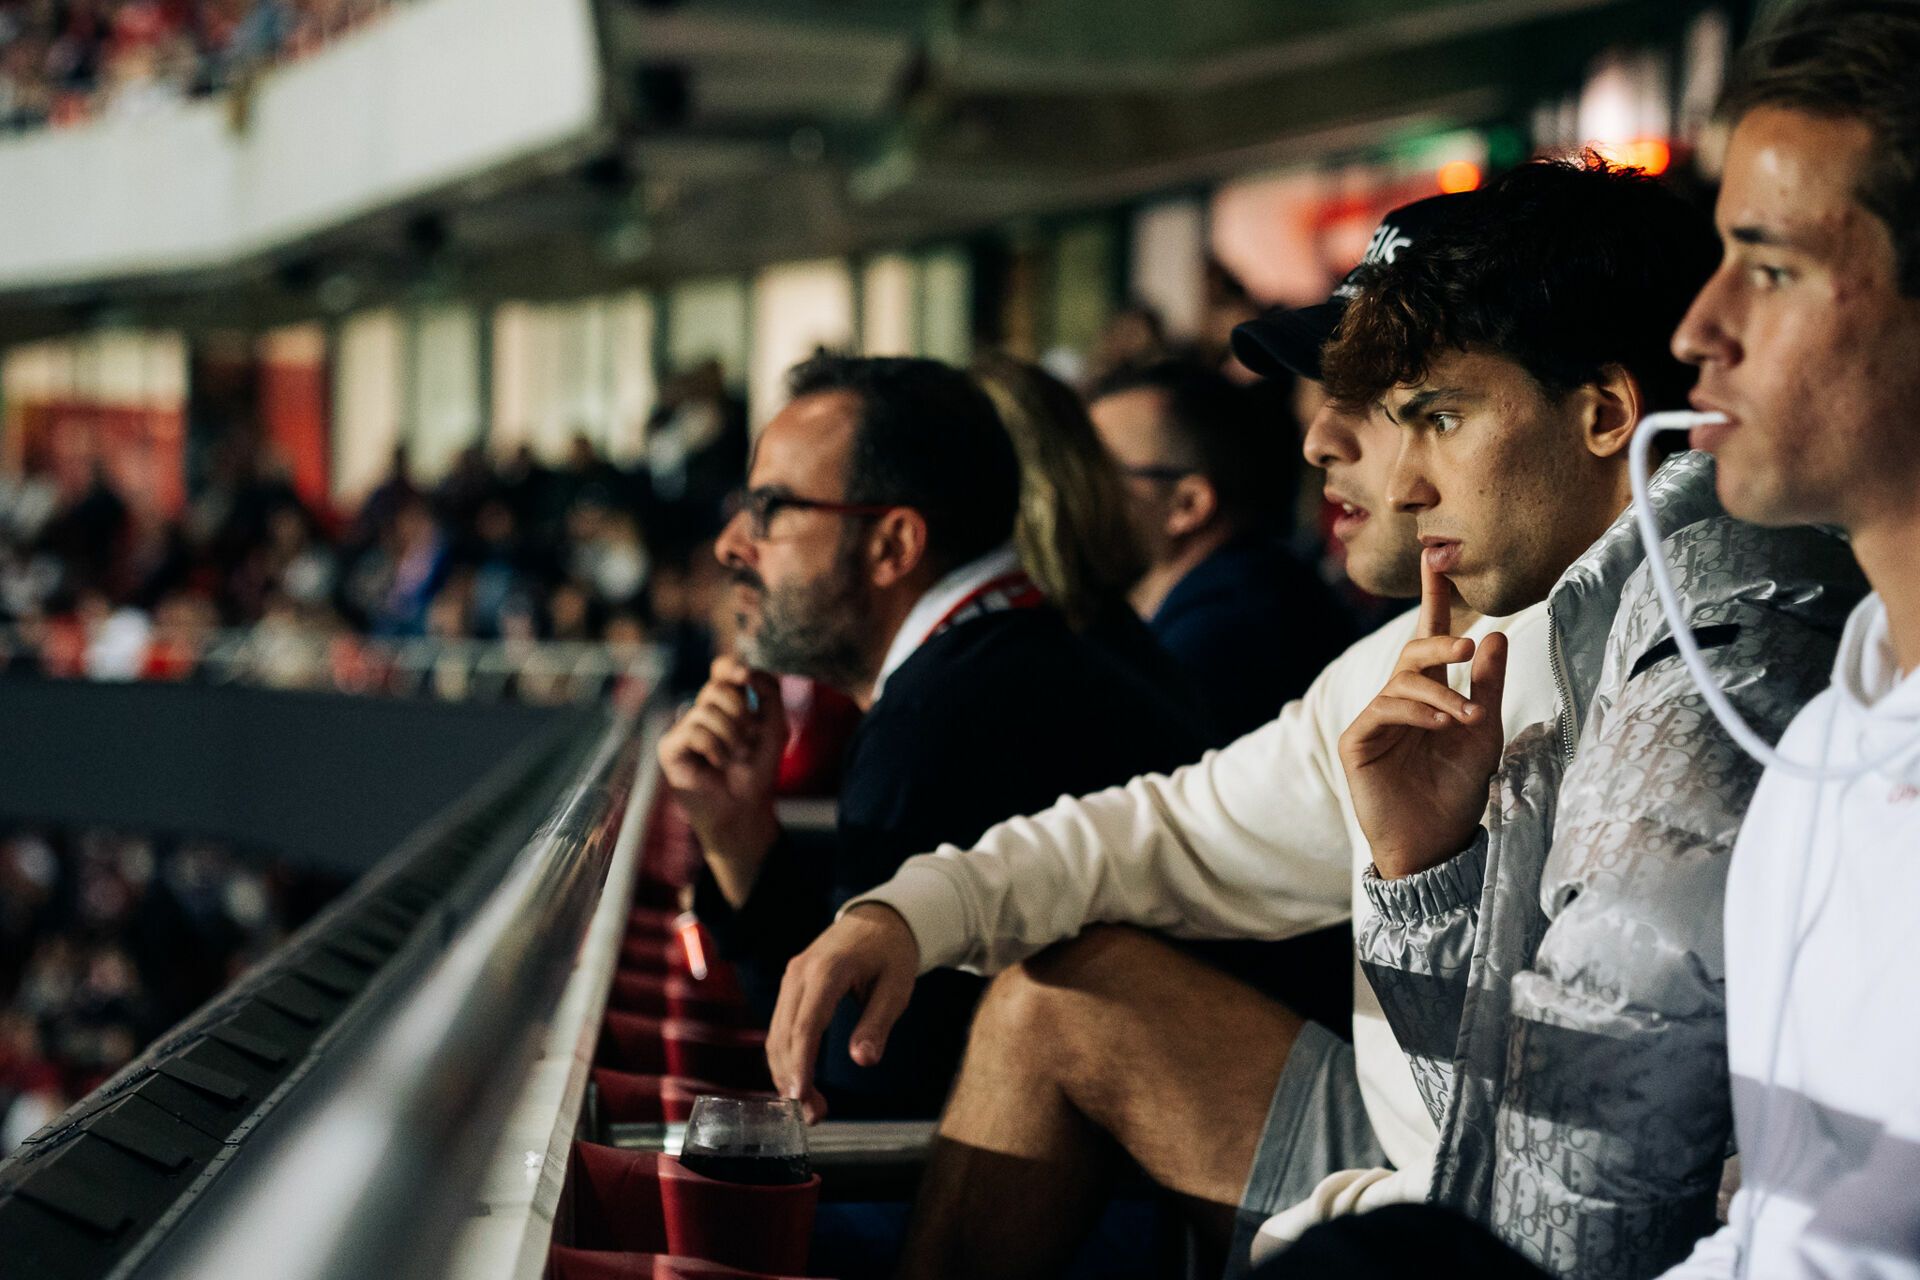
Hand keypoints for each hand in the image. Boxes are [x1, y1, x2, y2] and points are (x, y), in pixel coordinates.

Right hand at [658, 657, 785, 896]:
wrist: (745, 807)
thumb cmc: (758, 769)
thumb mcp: (774, 726)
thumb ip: (769, 693)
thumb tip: (746, 670)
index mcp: (726, 703)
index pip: (720, 669)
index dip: (730, 667)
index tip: (745, 678)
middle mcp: (702, 712)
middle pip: (716, 688)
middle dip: (741, 714)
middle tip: (747, 743)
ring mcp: (684, 728)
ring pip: (706, 711)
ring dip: (731, 738)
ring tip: (734, 758)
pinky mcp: (670, 747)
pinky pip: (694, 732)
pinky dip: (714, 749)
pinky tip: (717, 765)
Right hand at [765, 904, 920, 1123]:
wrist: (878, 920)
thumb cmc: (892, 954)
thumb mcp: (896, 987)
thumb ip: (878, 1023)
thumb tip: (863, 1060)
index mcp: (828, 970)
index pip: (806, 1025)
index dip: (801, 1064)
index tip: (801, 1098)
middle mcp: (800, 973)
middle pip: (785, 1035)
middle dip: (793, 1079)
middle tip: (814, 1117)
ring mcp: (791, 979)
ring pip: (776, 1034)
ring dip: (786, 1074)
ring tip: (809, 1108)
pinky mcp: (790, 987)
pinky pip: (780, 1027)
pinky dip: (785, 1058)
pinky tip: (798, 1083)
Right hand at [1339, 549, 1508, 878]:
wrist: (1434, 843)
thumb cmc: (1457, 790)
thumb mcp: (1484, 733)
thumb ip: (1488, 686)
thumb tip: (1495, 634)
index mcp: (1429, 692)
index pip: (1430, 636)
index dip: (1433, 597)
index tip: (1435, 554)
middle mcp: (1399, 698)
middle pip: (1414, 651)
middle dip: (1441, 642)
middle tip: (1470, 647)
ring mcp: (1375, 718)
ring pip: (1403, 682)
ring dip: (1440, 694)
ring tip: (1467, 717)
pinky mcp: (1356, 740)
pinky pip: (1385, 710)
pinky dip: (1416, 713)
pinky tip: (1439, 725)